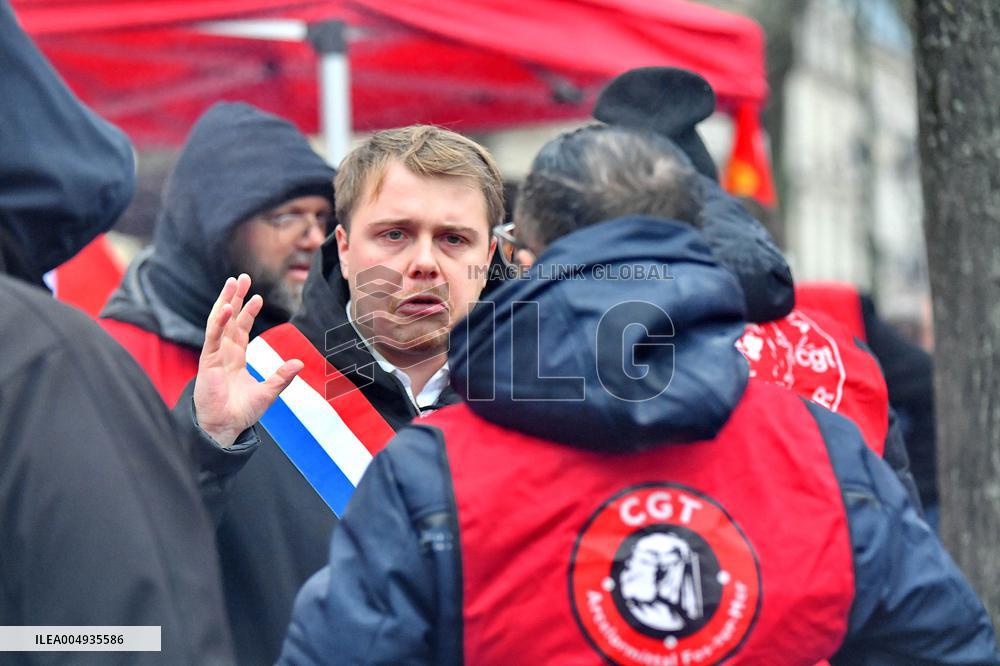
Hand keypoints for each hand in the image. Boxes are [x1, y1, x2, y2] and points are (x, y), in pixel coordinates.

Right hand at [194, 274, 302, 447]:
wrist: (224, 428)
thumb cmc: (241, 413)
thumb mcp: (268, 392)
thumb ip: (282, 377)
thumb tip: (299, 363)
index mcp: (235, 359)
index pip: (240, 329)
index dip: (248, 312)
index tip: (257, 296)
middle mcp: (223, 353)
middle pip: (228, 319)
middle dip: (234, 298)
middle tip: (241, 278)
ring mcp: (214, 355)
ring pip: (219, 322)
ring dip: (225, 301)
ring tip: (232, 283)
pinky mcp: (208, 362)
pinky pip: (213, 337)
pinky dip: (220, 322)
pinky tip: (227, 307)